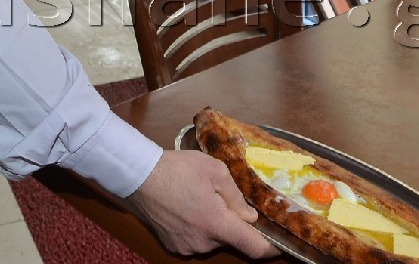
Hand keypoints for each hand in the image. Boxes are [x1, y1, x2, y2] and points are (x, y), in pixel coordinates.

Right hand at [125, 150, 276, 257]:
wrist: (140, 175)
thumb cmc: (178, 169)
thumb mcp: (215, 171)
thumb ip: (236, 197)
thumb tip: (250, 216)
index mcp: (217, 223)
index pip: (253, 247)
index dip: (270, 249)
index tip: (279, 245)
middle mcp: (203, 242)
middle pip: (230, 239)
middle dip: (232, 223)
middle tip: (222, 199)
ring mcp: (186, 247)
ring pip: (212, 239)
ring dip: (213, 224)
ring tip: (199, 199)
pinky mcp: (173, 246)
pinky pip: (195, 240)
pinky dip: (197, 228)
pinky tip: (186, 208)